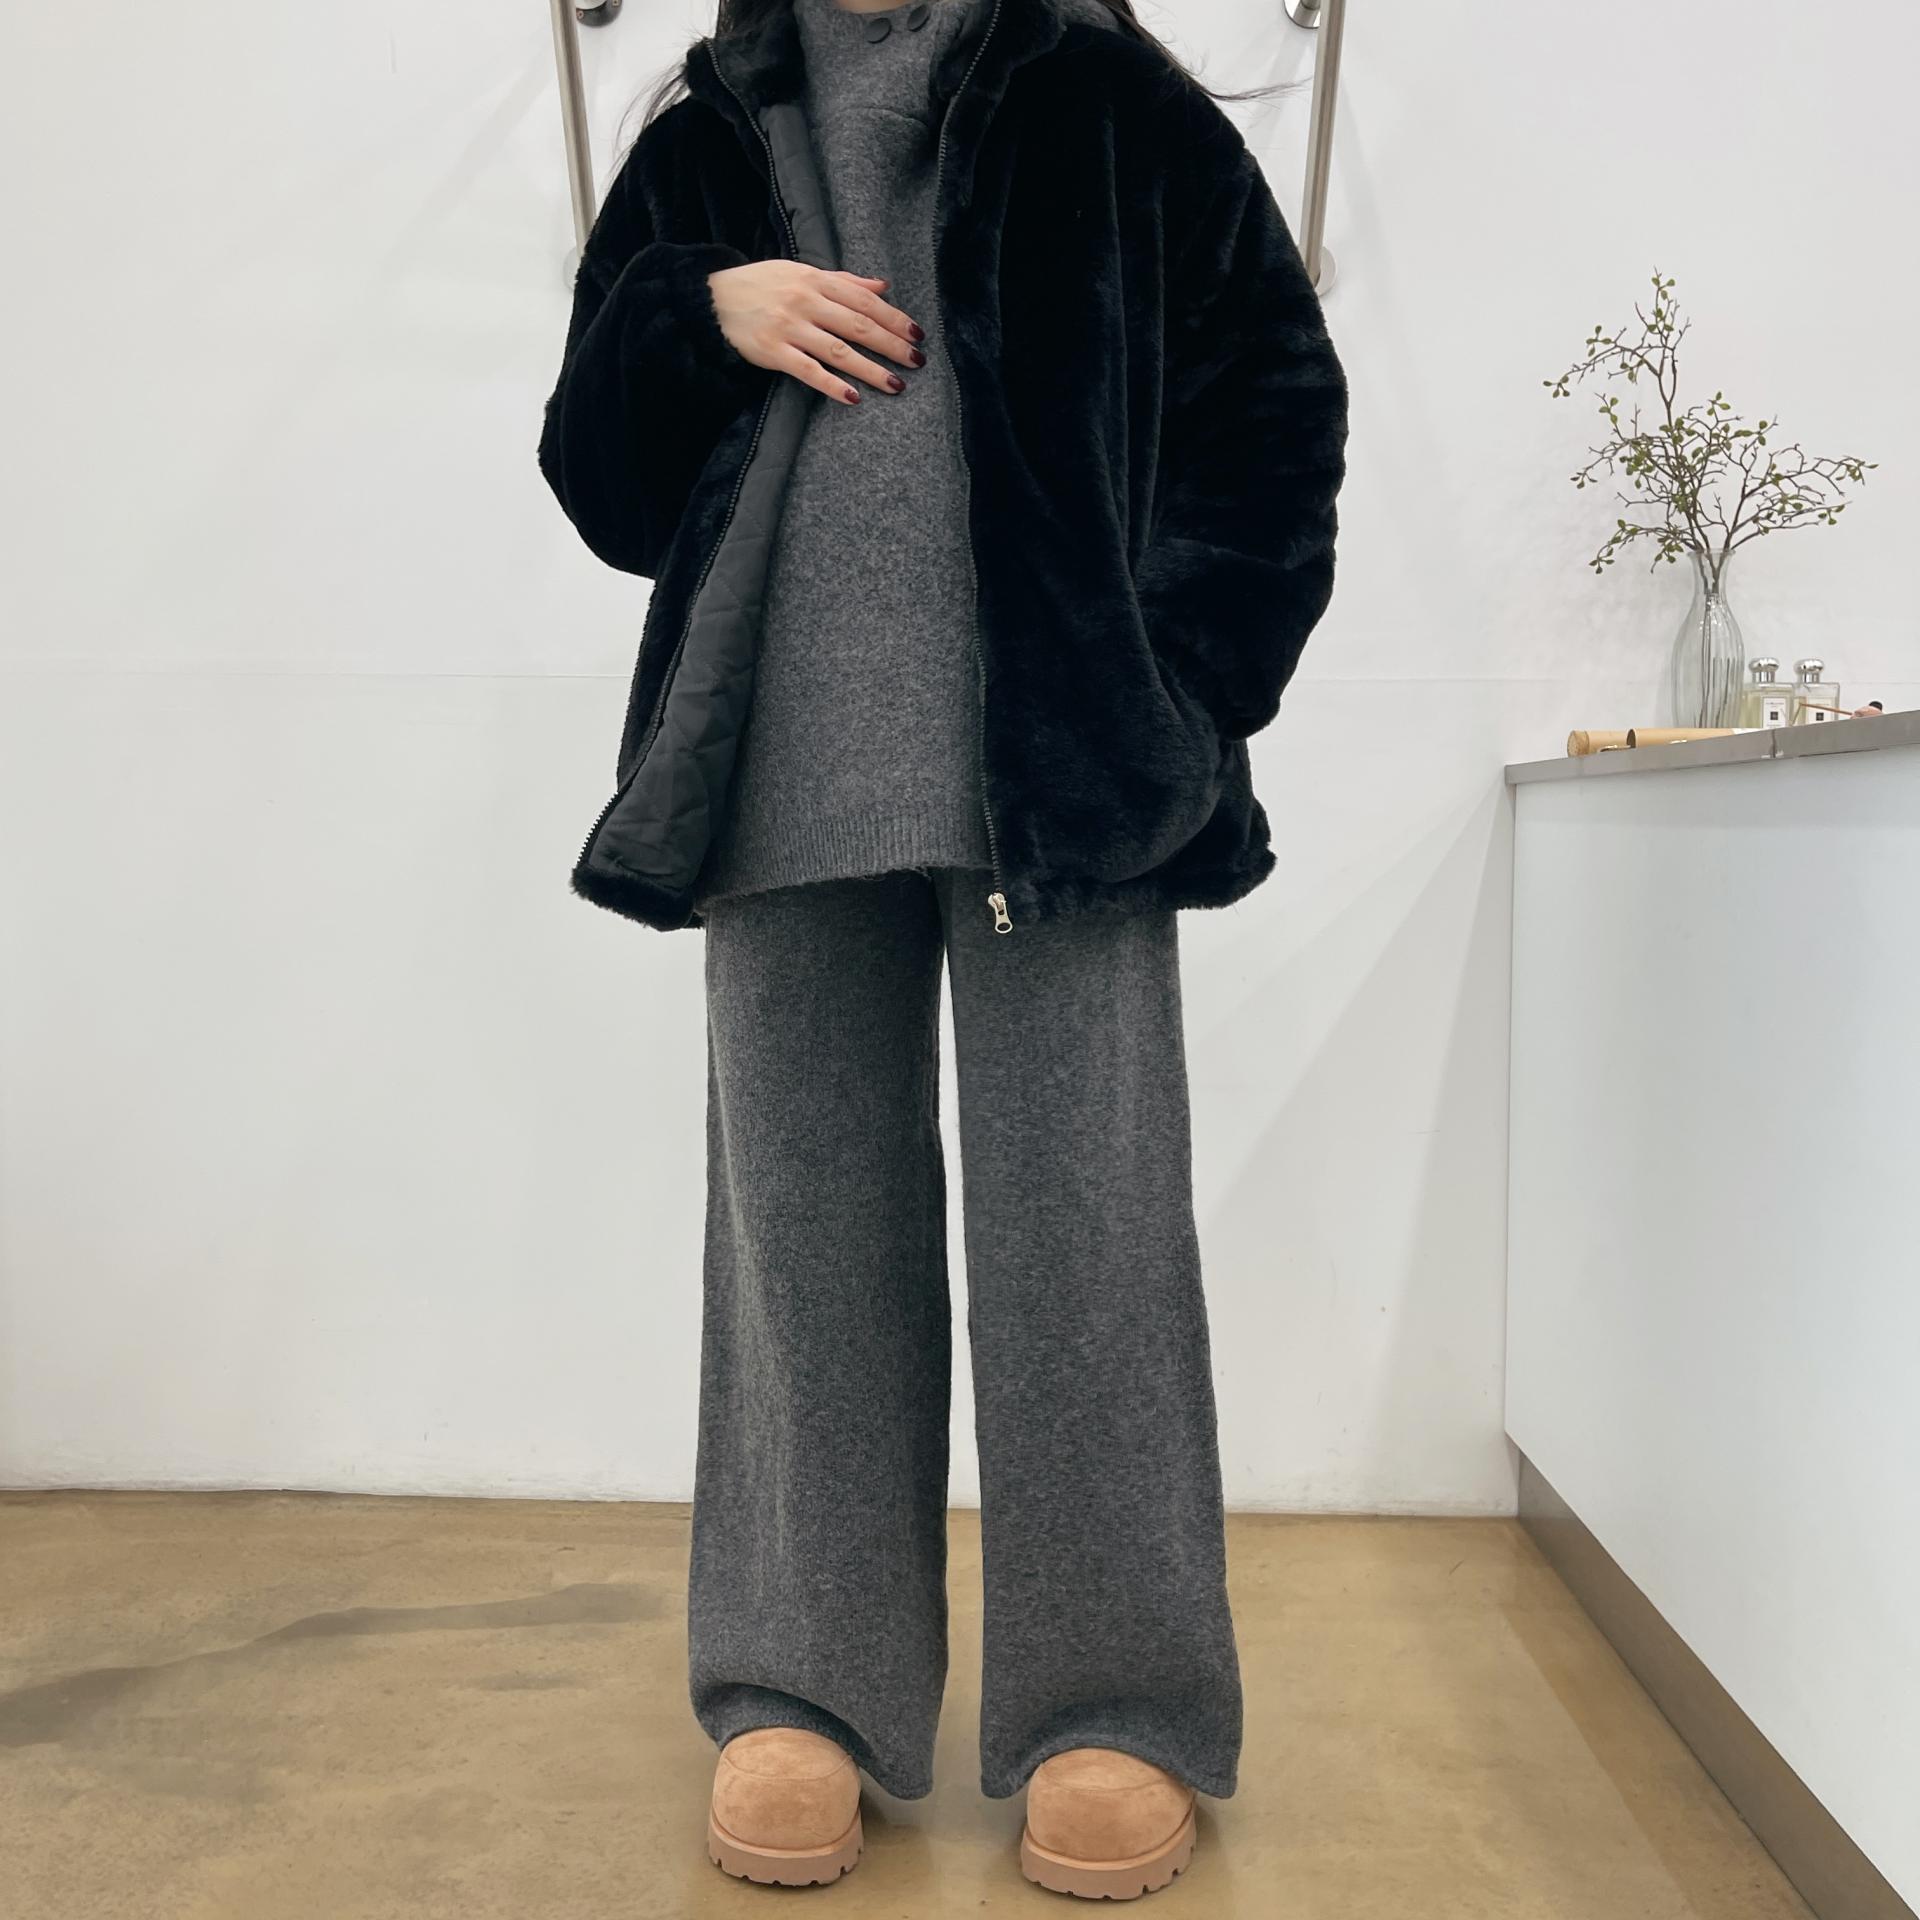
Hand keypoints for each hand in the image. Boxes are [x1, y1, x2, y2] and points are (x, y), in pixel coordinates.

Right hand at [708, 261, 925, 404]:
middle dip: (892, 345)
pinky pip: (808, 371)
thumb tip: (882, 287)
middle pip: (859, 325)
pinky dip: (832, 385)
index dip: (894, 318)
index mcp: (816, 280)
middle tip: (917, 362)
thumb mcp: (800, 272)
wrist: (711, 299)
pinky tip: (854, 398)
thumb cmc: (761, 285)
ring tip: (896, 385)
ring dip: (871, 370)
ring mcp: (789, 327)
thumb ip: (842, 281)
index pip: (864, 301)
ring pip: (839, 350)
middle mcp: (805, 301)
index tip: (917, 335)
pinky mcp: (773, 352)